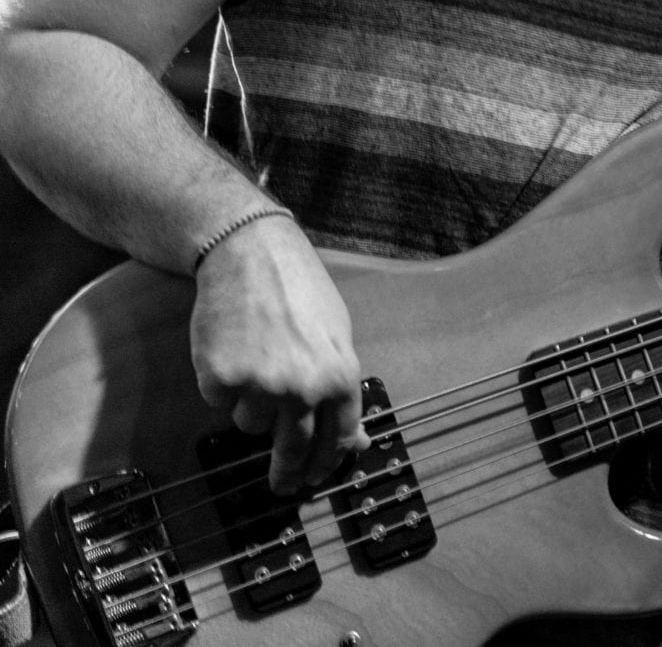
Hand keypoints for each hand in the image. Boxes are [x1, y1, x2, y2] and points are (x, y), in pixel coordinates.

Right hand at [189, 214, 366, 493]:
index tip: (314, 480)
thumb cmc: (301, 293)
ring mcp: (262, 386)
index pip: (337, 439)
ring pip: (252, 424)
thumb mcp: (338, 338)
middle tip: (283, 486)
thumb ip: (343, 392)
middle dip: (288, 473)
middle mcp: (304, 388)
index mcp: (341, 377)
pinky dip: (223, 383)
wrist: (252, 257)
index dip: (325, 464)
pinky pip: (221, 402)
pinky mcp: (222, 379)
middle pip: (295, 449)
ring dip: (251, 404)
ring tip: (256, 358)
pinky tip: (232, 348)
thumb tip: (357, 442)